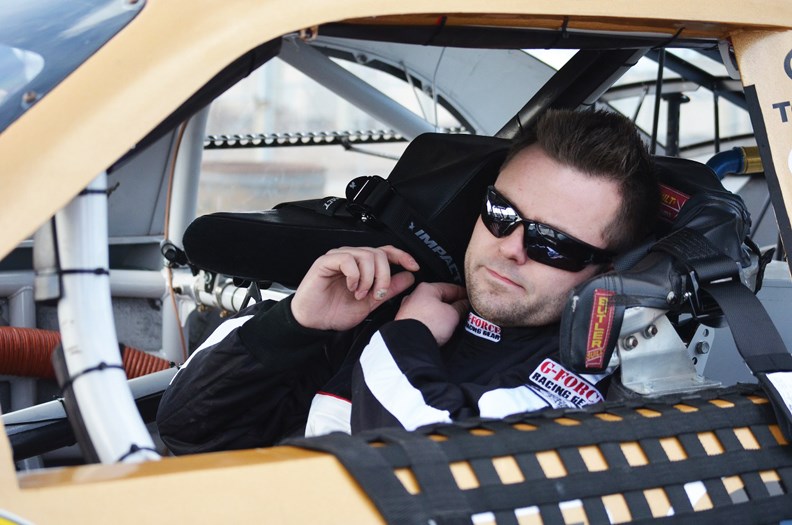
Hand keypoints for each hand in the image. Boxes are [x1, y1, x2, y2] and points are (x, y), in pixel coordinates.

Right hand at [291, 245, 419, 330]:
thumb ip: (389, 289)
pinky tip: (351, 288)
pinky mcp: (325, 261)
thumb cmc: (335, 312)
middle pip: (379, 254)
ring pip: (366, 255)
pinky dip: (354, 276)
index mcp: (362, 266)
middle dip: (384, 276)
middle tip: (377, 294)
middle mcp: (352, 259)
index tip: (414, 267)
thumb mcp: (370, 302)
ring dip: (368, 278)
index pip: (386, 252)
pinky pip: (348, 259)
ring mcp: (338, 258)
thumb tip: (408, 277)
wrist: (314, 324)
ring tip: (360, 294)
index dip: (402, 256)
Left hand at [395, 282, 467, 345]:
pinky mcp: (407, 324)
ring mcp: (409, 311)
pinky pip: (426, 320)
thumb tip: (465, 304)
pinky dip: (434, 323)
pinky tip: (441, 330)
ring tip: (455, 322)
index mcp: (426, 288)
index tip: (471, 299)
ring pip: (432, 310)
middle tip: (465, 311)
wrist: (412, 344)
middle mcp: (414, 297)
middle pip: (440, 298)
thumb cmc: (428, 325)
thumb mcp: (453, 314)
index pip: (450, 287)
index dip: (463, 293)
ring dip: (443, 315)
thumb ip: (461, 307)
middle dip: (452, 305)